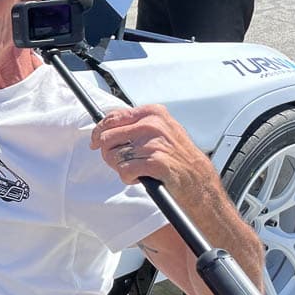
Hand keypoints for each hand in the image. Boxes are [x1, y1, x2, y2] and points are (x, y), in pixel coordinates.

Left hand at [89, 104, 217, 193]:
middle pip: (107, 138)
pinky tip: (140, 178)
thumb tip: (106, 127)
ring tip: (138, 170)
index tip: (95, 141)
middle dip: (109, 153)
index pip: (112, 118)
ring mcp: (154, 144)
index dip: (99, 131)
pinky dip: (129, 178)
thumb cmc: (180, 158)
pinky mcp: (155, 163)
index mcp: (153, 114)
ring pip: (113, 156)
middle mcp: (153, 125)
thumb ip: (136, 125)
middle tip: (122, 162)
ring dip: (121, 168)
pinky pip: (124, 171)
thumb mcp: (161, 131)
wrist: (199, 180)